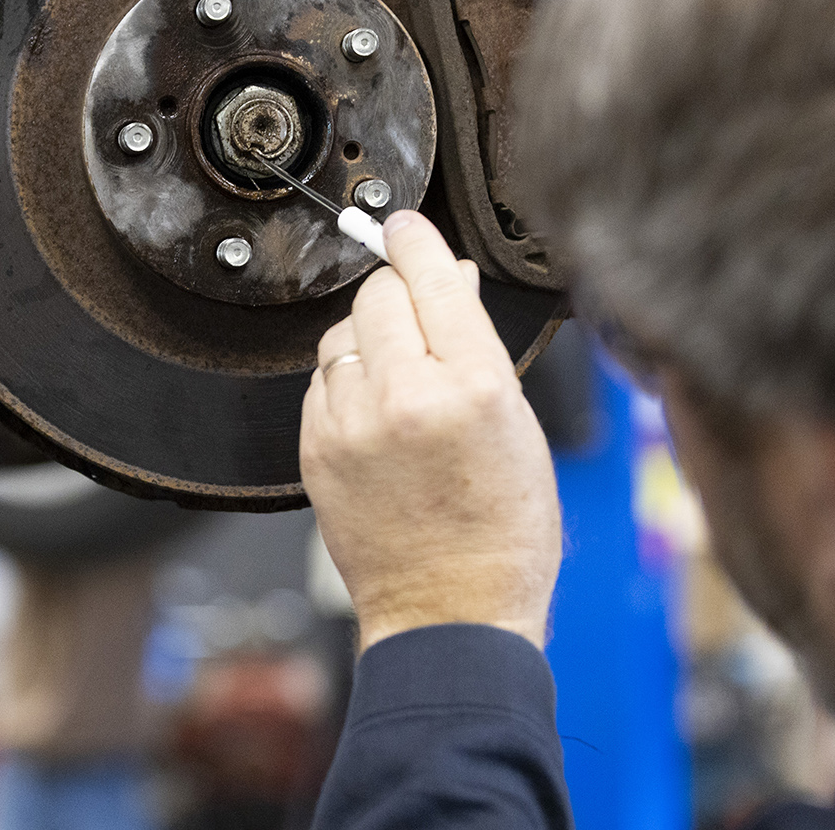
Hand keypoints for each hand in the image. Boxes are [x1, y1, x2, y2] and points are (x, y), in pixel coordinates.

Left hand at [300, 211, 560, 651]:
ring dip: (369, 336)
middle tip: (417, 307)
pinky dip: (345, 381)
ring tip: (402, 374)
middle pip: (379, 294)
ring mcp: (351, 424)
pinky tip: (376, 412)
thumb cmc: (503, 529)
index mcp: (471, 386)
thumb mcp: (518, 425)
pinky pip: (321, 381)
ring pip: (342, 333)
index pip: (430, 277)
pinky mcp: (316, 449)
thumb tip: (446, 279)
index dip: (415, 240)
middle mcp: (404, 397)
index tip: (404, 223)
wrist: (450, 611)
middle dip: (397, 290)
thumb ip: (477, 346)